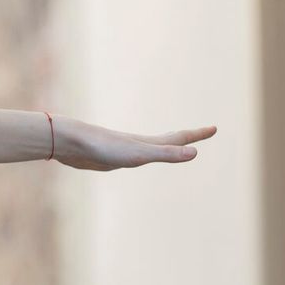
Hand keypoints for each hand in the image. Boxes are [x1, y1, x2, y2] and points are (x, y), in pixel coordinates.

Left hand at [55, 118, 214, 170]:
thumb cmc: (103, 147)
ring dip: (161, 147)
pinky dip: (136, 155)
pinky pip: (127, 156)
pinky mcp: (106, 158)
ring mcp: (122, 150)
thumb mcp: (139, 154)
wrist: (69, 142)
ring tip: (168, 146)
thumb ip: (166, 154)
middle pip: (167, 141)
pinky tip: (126, 158)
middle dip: (186, 139)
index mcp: (147, 144)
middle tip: (200, 135)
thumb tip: (195, 153)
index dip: (198, 135)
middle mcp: (137, 144)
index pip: (179, 139)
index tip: (214, 127)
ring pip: (147, 148)